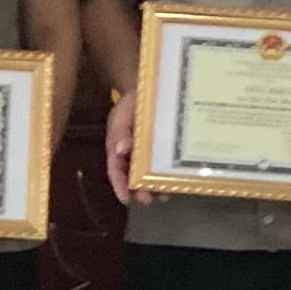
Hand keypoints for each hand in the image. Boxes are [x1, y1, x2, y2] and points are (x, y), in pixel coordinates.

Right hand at [102, 88, 160, 206]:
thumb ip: (120, 132)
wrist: (148, 90)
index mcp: (117, 147)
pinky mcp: (161, 152)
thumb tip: (120, 150)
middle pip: (132, 178)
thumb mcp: (122, 115)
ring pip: (148, 176)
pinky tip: (175, 182)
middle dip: (139, 191)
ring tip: (163, 196)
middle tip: (147, 199)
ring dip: (154, 188)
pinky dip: (166, 176)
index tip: (125, 198)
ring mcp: (146, 155)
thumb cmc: (131, 103)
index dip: (119, 184)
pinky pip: (162, 167)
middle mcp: (131, 155)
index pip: (115, 169)